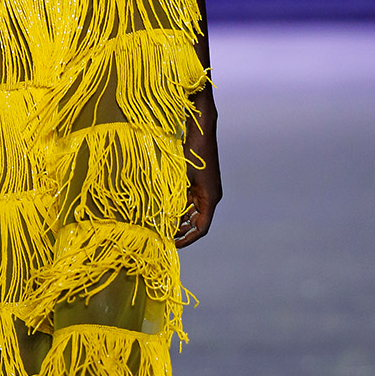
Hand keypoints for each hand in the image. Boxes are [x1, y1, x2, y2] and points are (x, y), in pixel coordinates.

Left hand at [175, 85, 220, 246]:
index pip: (202, 227)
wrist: (200, 130)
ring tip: (163, 223)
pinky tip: (166, 207)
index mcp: (211, 197)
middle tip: (165, 235)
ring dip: (180, 217)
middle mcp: (211, 195)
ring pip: (193, 210)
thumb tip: (165, 219)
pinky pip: (191, 199)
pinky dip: (180, 205)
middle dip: (183, 229)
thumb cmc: (193, 153)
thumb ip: (176, 200)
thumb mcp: (181, 179)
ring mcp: (206, 188)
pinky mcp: (200, 181)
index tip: (174, 245)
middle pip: (198, 220)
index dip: (188, 239)